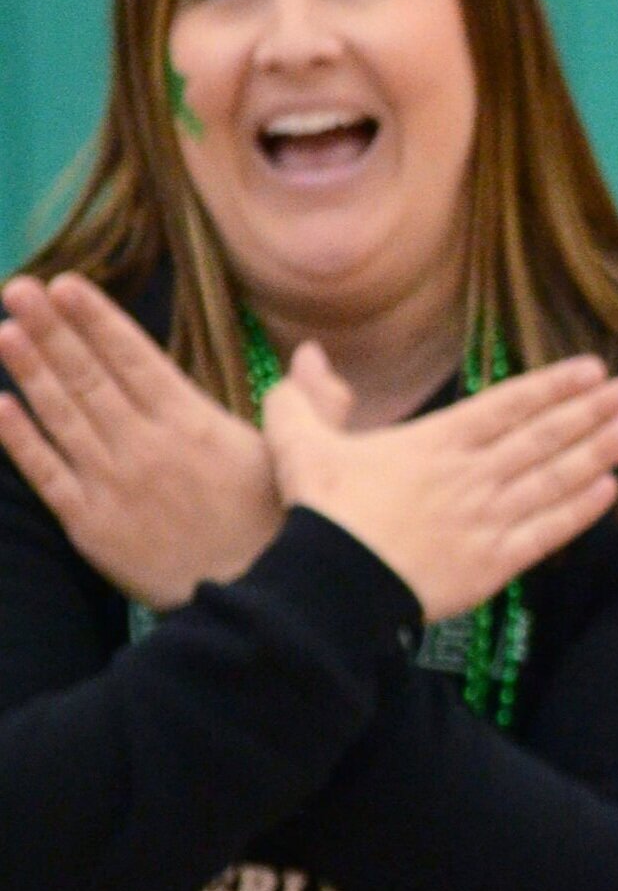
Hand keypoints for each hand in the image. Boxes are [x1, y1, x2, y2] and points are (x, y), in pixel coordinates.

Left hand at [0, 272, 282, 606]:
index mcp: (195, 424)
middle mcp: (146, 447)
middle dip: (51, 329)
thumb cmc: (283, 531)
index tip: (66, 284)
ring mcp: (113, 485)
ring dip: (30, 371)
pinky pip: (46, 475)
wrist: (254, 607)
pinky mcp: (91, 527)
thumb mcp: (305, 460)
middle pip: (90, 377)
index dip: (98, 318)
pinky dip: (19, 440)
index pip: (135, 357)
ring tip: (4, 331)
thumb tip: (313, 353)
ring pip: (62, 417)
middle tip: (19, 289)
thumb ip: (311, 403)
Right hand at [262, 347, 617, 622]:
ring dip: (601, 451)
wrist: (331, 586)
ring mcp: (487, 519)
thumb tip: (306, 357)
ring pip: (555, 479)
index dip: (554, 386)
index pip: (509, 404)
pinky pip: (546, 533)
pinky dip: (579, 512)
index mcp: (437, 442)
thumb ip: (305, 398)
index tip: (593, 369)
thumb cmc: (318, 512)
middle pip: (545, 436)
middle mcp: (472, 475)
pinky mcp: (492, 565)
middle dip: (596, 410)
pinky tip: (609, 492)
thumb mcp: (300, 443)